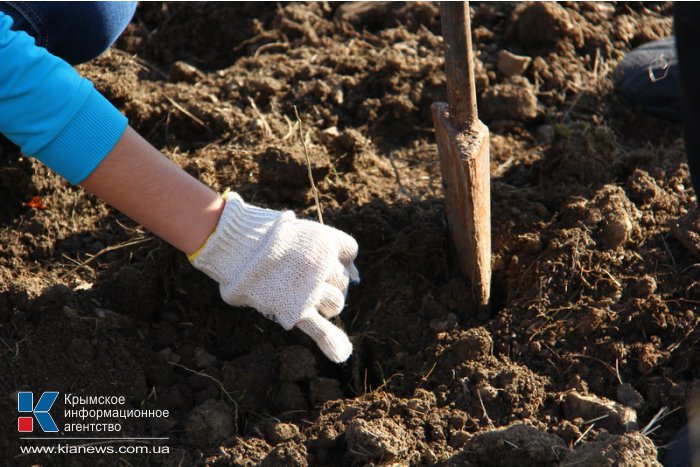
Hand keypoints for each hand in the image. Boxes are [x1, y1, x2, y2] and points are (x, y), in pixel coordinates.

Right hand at [190, 191, 358, 361]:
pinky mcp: (296, 310)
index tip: (325, 256)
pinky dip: (331, 342)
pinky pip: (320, 330)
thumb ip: (331, 245)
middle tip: (302, 274)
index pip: (350, 250)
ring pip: (336, 302)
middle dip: (329, 278)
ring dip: (328, 302)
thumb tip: (356, 275)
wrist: (235, 246)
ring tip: (306, 296)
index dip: (340, 254)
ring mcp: (310, 290)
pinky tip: (341, 353)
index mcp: (325, 241)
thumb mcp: (299, 228)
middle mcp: (322, 266)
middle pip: (343, 278)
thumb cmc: (264, 235)